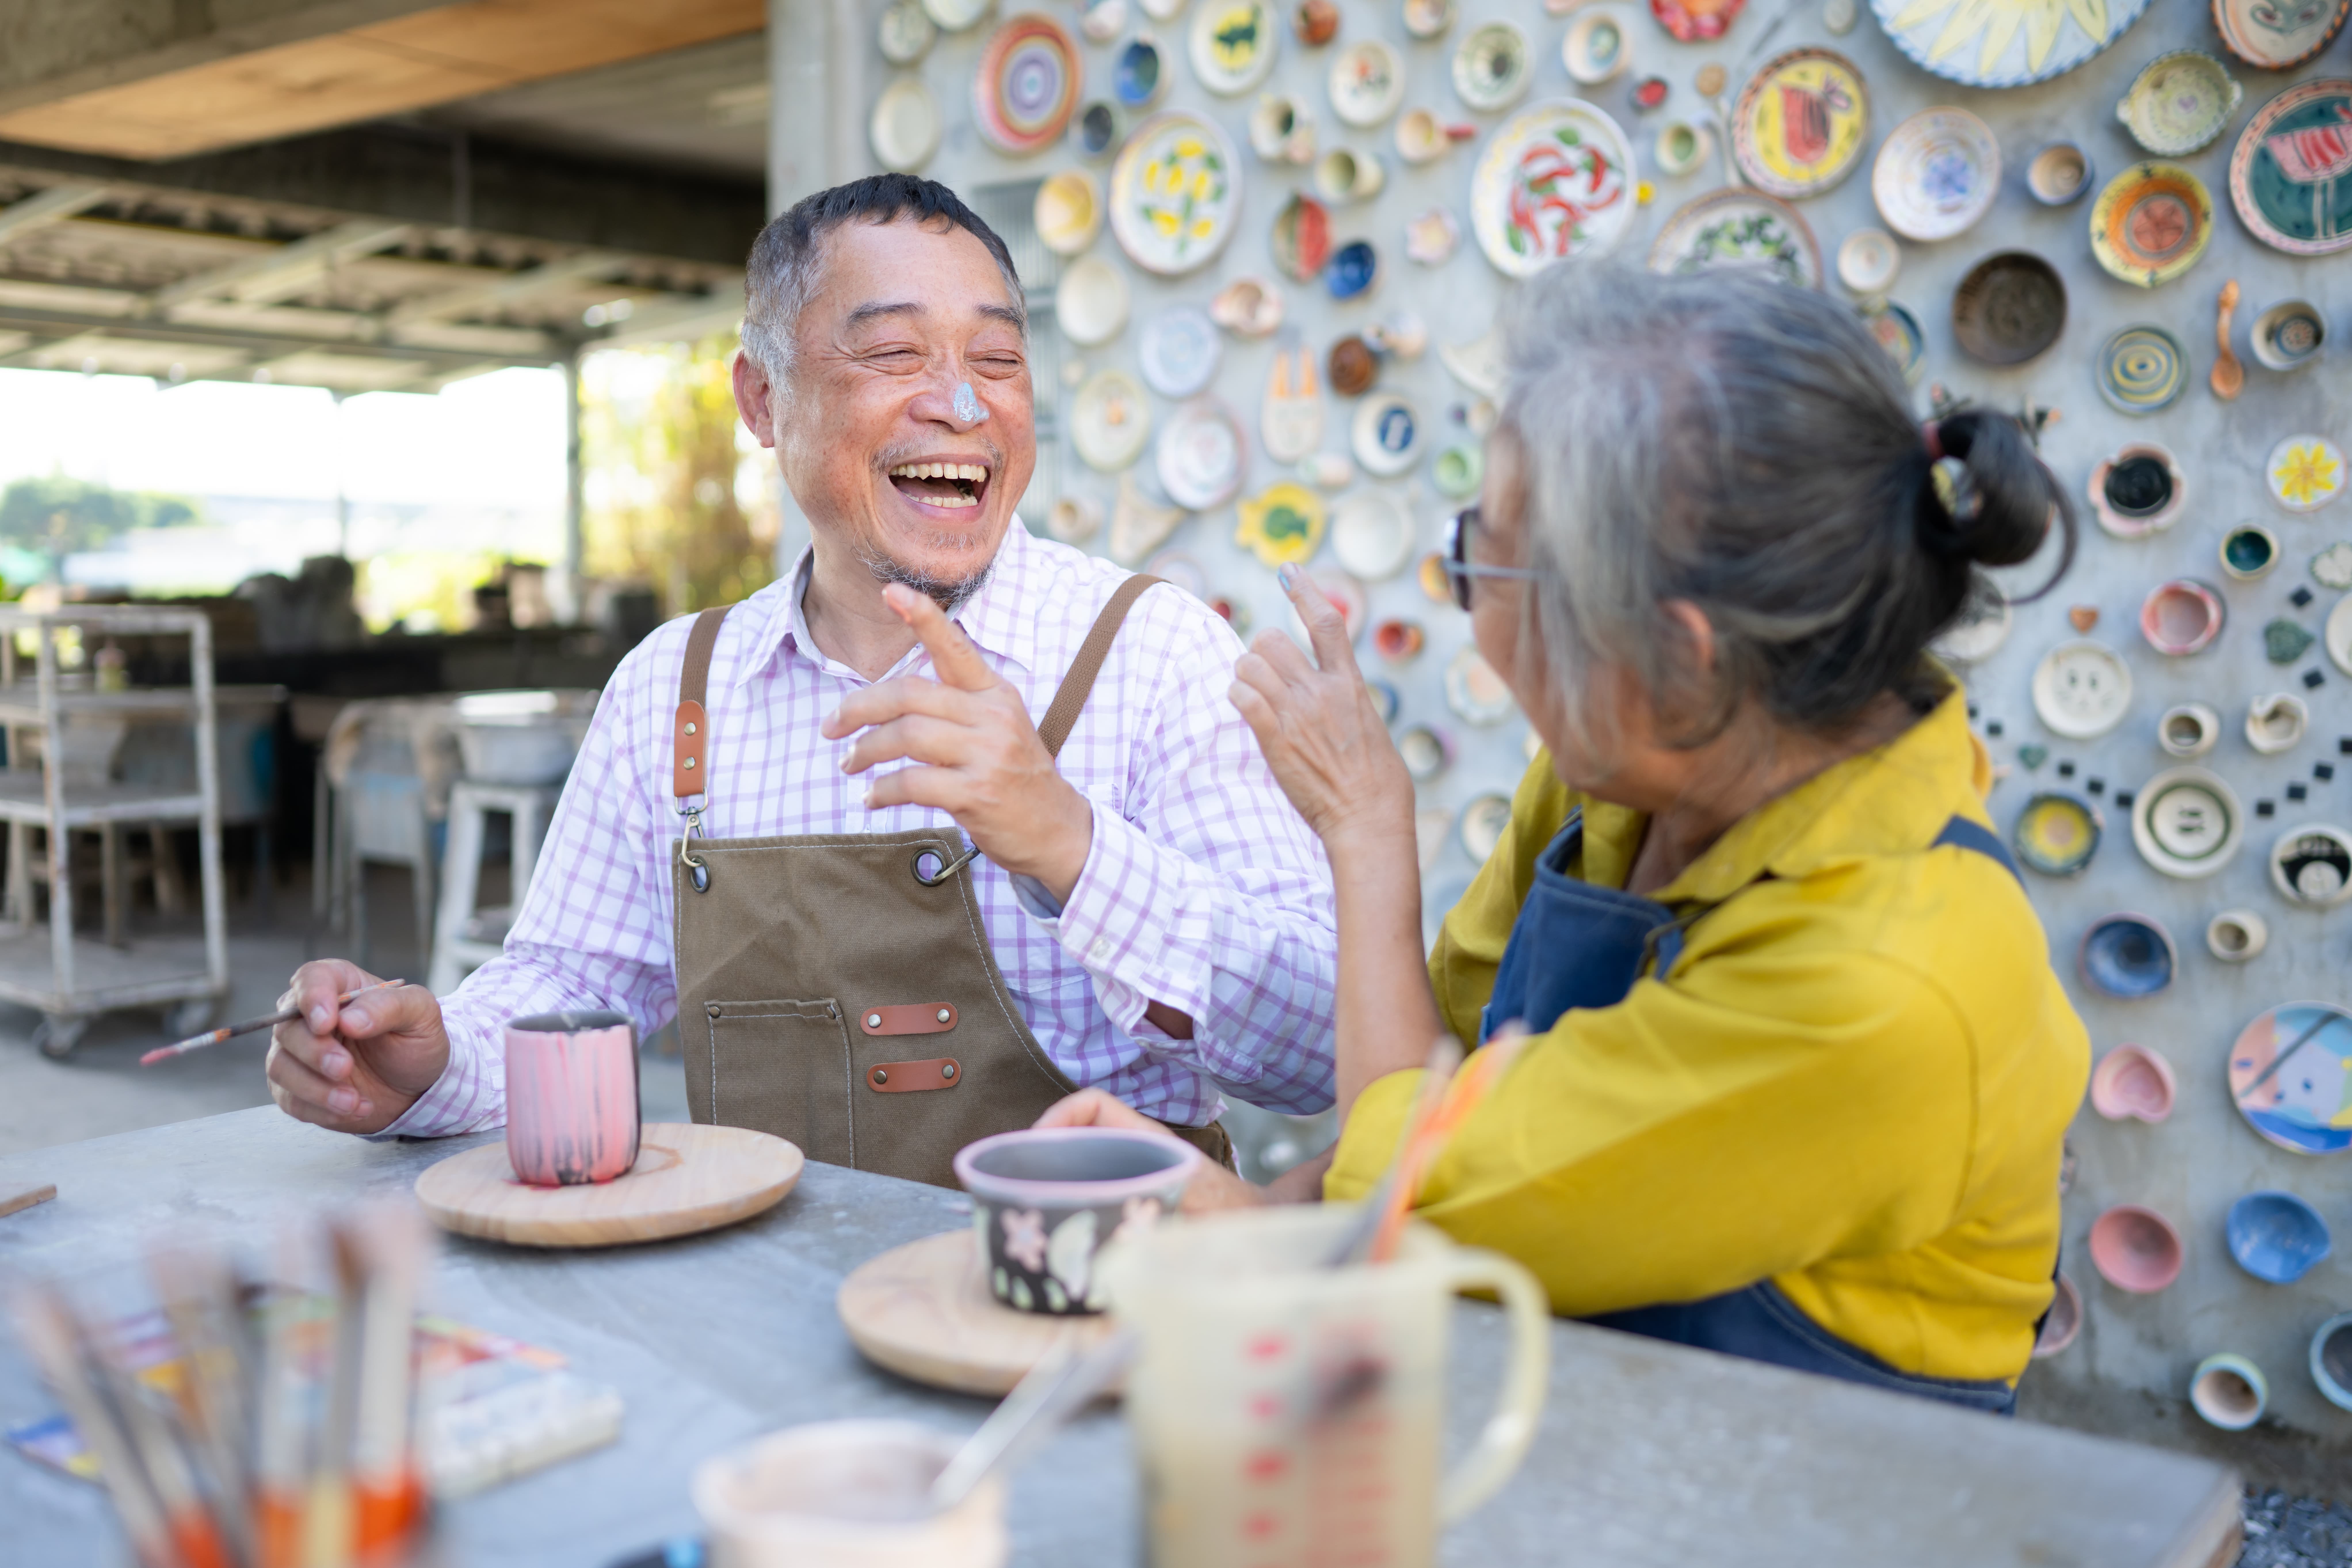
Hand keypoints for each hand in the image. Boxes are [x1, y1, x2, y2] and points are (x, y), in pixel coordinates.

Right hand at [265, 961, 449, 1134]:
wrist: (415, 1086)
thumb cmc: (415, 1041)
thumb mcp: (420, 1014)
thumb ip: (389, 1007)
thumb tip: (349, 1019)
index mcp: (340, 985)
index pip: (311, 978)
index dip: (312, 998)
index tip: (327, 1023)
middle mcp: (308, 1016)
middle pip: (287, 1027)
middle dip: (314, 1051)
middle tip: (344, 1067)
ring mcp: (297, 1053)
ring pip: (280, 1066)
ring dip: (315, 1087)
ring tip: (352, 1100)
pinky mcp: (294, 1088)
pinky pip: (290, 1099)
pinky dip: (320, 1109)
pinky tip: (355, 1109)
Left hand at [823, 583, 1092, 900]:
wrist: (1058, 831)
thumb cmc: (1015, 779)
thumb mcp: (998, 729)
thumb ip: (956, 707)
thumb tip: (891, 700)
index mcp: (996, 695)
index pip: (955, 648)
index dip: (923, 617)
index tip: (890, 592)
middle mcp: (993, 717)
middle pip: (910, 694)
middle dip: (859, 707)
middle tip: (831, 727)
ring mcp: (987, 755)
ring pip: (905, 736)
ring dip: (865, 750)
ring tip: (849, 764)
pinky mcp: (975, 794)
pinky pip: (910, 783)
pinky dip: (881, 791)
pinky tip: (872, 798)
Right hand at [1035, 1090, 1266, 1214]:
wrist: (1267, 1230)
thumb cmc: (1238, 1221)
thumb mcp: (1200, 1222)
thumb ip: (1161, 1229)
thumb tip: (1114, 1246)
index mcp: (1151, 1143)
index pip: (1095, 1106)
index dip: (1059, 1117)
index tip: (1036, 1147)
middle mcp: (1138, 1153)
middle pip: (1076, 1135)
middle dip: (1042, 1154)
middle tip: (1018, 1188)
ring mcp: (1133, 1177)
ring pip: (1079, 1165)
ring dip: (1053, 1182)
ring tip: (1028, 1212)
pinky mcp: (1132, 1203)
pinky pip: (1090, 1193)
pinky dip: (1070, 1205)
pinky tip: (1060, 1235)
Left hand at [1229, 565, 1415, 851]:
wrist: (1369, 818)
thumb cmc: (1375, 781)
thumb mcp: (1367, 725)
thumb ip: (1343, 700)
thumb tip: (1331, 692)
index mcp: (1349, 684)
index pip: (1327, 622)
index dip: (1305, 590)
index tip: (1288, 570)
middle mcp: (1322, 692)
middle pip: (1271, 639)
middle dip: (1260, 652)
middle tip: (1265, 675)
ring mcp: (1298, 714)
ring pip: (1249, 663)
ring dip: (1244, 675)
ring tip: (1254, 695)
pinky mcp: (1276, 739)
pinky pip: (1241, 697)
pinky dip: (1237, 697)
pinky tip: (1245, 708)